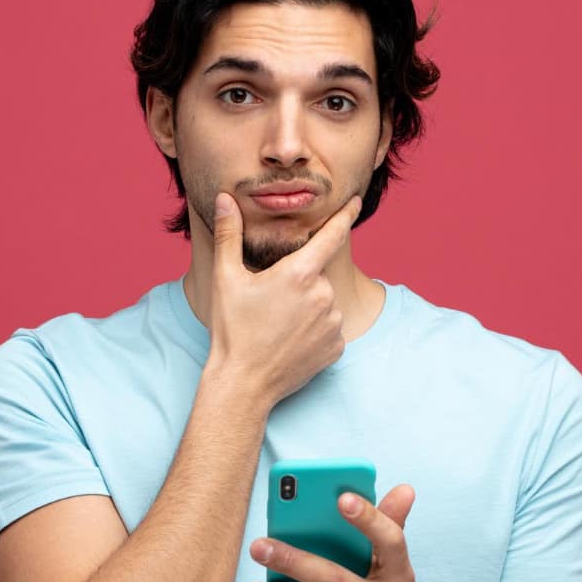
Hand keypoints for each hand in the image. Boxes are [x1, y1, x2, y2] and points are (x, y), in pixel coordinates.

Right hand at [206, 191, 362, 404]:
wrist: (243, 383)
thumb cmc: (232, 329)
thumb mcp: (225, 278)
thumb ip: (230, 234)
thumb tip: (225, 198)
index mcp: (299, 273)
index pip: (331, 235)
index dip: (345, 216)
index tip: (356, 202)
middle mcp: (323, 295)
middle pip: (316, 277)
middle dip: (298, 283)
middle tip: (269, 305)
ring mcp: (333, 324)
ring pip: (323, 303)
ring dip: (306, 308)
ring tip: (277, 326)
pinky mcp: (337, 348)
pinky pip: (329, 329)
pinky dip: (314, 331)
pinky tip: (290, 342)